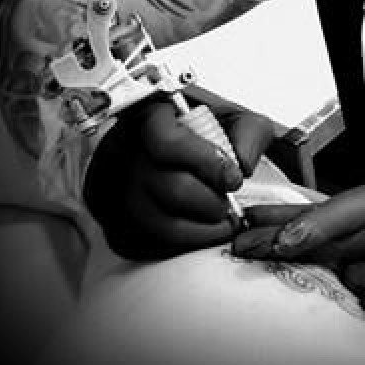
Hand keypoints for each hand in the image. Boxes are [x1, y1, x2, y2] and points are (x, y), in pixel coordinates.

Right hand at [83, 96, 276, 260]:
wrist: (182, 158)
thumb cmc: (205, 137)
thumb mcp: (234, 120)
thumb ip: (249, 134)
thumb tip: (243, 165)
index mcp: (150, 119)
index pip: (166, 142)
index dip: (207, 163)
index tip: (232, 177)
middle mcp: (124, 154)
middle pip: (171, 188)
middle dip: (212, 202)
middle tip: (228, 202)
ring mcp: (115, 193)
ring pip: (162, 224)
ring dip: (203, 228)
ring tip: (219, 219)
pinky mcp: (117, 225)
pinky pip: (152, 245)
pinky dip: (187, 244)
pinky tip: (202, 230)